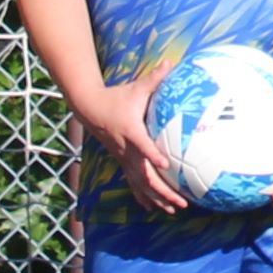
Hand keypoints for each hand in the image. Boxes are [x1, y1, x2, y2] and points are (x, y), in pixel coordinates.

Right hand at [86, 89, 197, 217]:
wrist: (91, 108)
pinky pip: (133, 183)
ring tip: (174, 209)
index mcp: (131, 130)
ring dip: (156, 198)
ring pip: (139, 183)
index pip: (142, 145)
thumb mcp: (136, 87)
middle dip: (162, 189)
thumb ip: (155, 78)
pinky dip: (143, 196)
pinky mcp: (121, 162)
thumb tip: (172, 63)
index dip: (153, 154)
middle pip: (144, 174)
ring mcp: (123, 158)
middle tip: (181, 200)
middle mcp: (126, 148)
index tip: (165, 164)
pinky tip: (154, 208)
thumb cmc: (117, 97)